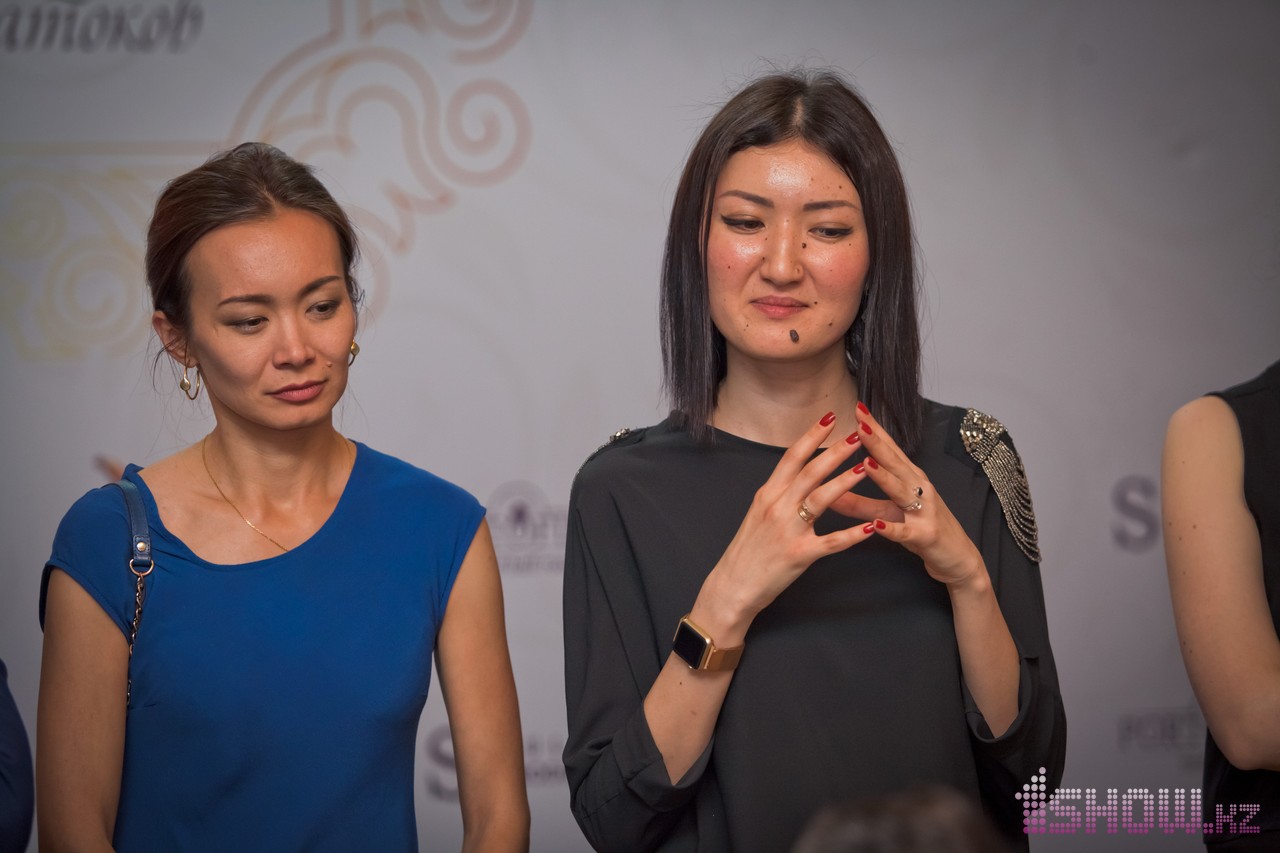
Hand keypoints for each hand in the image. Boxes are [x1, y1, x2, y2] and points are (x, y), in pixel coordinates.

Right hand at [698, 412, 875, 635]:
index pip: (792, 457)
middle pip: (810, 471)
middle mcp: (777, 506)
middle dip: (835, 451)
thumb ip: (778, 494)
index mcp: (767, 494)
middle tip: (858, 434)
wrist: (732, 585)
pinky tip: (872, 527)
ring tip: (867, 466)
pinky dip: (854, 534)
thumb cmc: (746, 551)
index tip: (829, 418)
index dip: (811, 436)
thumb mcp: (757, 513)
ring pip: (821, 499)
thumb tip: (796, 474)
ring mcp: (788, 530)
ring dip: (846, 480)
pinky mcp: (800, 554)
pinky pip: (832, 541)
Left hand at [829, 402, 984, 587]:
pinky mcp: (926, 535)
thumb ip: (858, 503)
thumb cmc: (922, 529)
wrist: (958, 558)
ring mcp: (925, 510)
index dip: (875, 429)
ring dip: (884, 477)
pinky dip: (892, 528)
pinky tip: (877, 525)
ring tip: (865, 463)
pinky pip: (906, 531)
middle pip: (896, 462)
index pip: (890, 448)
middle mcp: (919, 488)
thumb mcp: (887, 513)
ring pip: (902, 491)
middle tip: (859, 423)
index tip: (857, 408)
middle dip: (877, 442)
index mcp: (910, 478)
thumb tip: (827, 491)